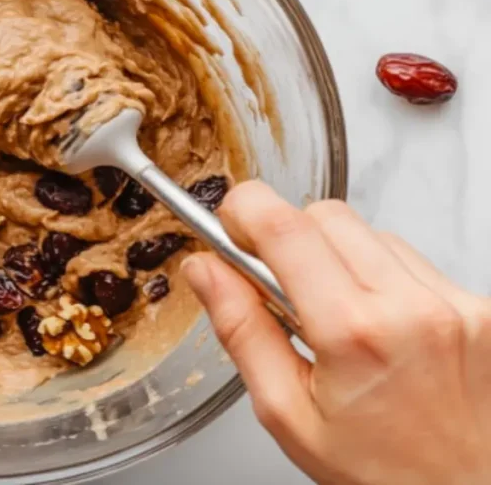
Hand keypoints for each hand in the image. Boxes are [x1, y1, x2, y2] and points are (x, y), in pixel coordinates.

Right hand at [182, 181, 490, 484]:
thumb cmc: (382, 473)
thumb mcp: (287, 414)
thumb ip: (241, 331)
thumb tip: (204, 270)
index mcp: (354, 333)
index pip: (284, 227)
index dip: (243, 210)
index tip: (228, 227)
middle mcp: (411, 306)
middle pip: (325, 215)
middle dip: (287, 237)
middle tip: (277, 287)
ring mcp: (454, 302)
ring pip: (368, 232)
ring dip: (336, 257)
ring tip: (334, 316)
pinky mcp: (478, 304)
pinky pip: (410, 259)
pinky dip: (380, 276)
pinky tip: (376, 324)